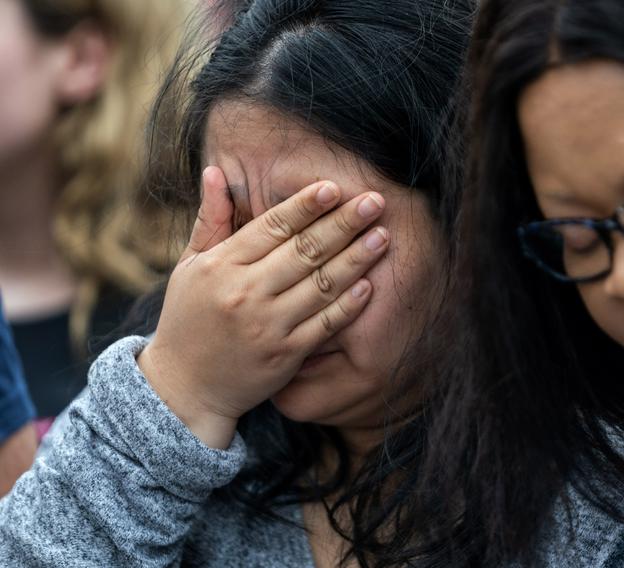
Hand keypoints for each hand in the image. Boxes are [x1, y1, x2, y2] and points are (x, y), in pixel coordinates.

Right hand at [138, 166, 389, 447]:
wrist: (184, 387)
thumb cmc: (188, 319)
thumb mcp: (189, 267)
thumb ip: (210, 220)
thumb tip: (216, 170)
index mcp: (221, 266)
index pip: (272, 227)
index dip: (306, 205)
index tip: (334, 187)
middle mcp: (245, 294)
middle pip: (304, 251)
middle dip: (343, 223)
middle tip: (375, 201)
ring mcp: (268, 326)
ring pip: (321, 285)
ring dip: (356, 259)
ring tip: (383, 235)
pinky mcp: (286, 355)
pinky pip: (325, 325)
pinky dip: (349, 305)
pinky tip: (369, 284)